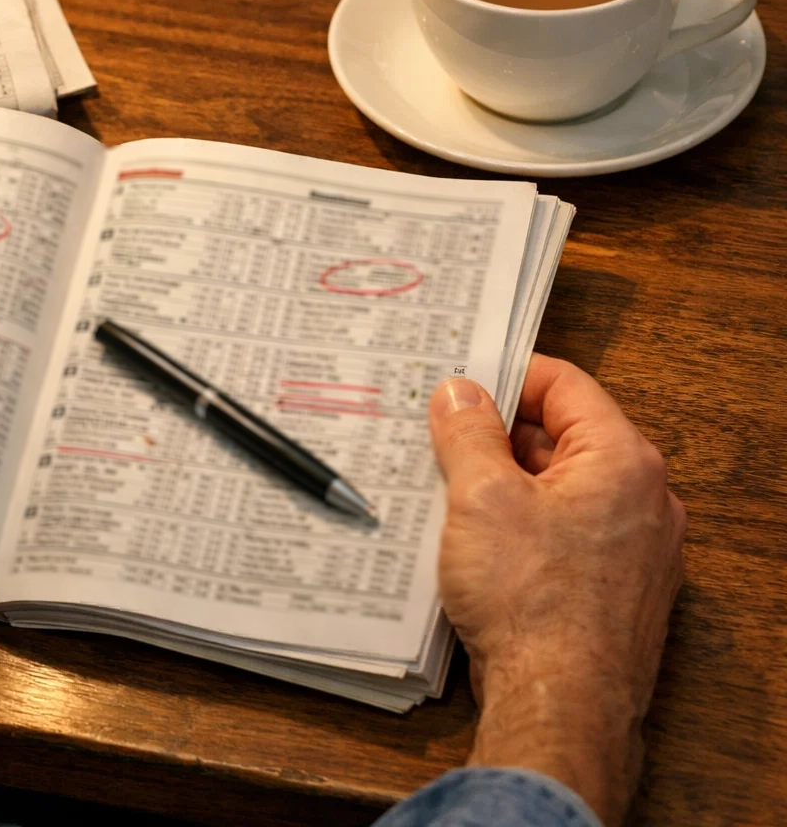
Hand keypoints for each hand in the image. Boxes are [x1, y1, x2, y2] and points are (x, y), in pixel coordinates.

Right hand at [429, 355, 684, 825]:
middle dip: (496, 437)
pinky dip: (518, 530)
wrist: (559, 703)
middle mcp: (642, 501)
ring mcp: (633, 550)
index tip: (459, 384)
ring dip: (502, 487)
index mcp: (622, 462)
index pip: (565, 386)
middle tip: (438, 438)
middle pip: (561, 439)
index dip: (507, 377)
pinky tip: (472, 544)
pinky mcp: (611, 591)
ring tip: (445, 493)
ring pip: (557, 491)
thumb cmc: (532, 602)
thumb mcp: (481, 498)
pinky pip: (561, 537)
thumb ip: (469, 434)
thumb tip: (460, 393)